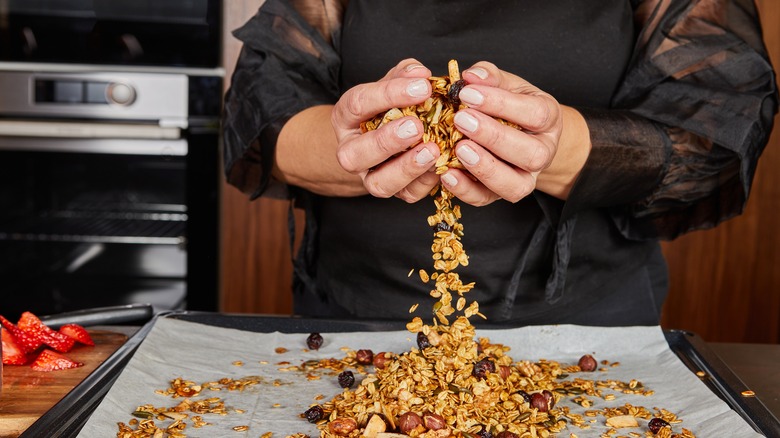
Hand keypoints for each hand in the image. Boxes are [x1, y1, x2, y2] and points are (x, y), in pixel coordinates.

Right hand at [332, 59, 441, 201]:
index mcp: (346, 117)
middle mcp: (351, 150)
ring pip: (378, 183)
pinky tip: (442, 166)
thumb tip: (420, 73)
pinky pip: (407, 194)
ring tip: (432, 150)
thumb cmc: (390, 103)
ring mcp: (369, 175)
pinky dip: (426, 182)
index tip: (422, 86)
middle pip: (355, 155)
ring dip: (406, 168)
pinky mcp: (394, 190)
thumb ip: (404, 75)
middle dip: (386, 142)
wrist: (384, 132)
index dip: (389, 95)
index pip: (358, 104)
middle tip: (416, 126)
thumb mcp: (393, 82)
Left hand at [442, 62, 587, 204]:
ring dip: (485, 168)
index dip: (501, 104)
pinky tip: (446, 173)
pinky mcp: (501, 193)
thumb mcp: (506, 84)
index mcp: (548, 120)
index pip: (534, 114)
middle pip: (530, 153)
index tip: (468, 94)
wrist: (520, 133)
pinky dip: (466, 190)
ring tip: (459, 149)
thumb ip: (490, 77)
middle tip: (461, 120)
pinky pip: (487, 199)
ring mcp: (526, 178)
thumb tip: (471, 76)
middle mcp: (543, 153)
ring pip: (515, 185)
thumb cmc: (510, 105)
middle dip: (493, 137)